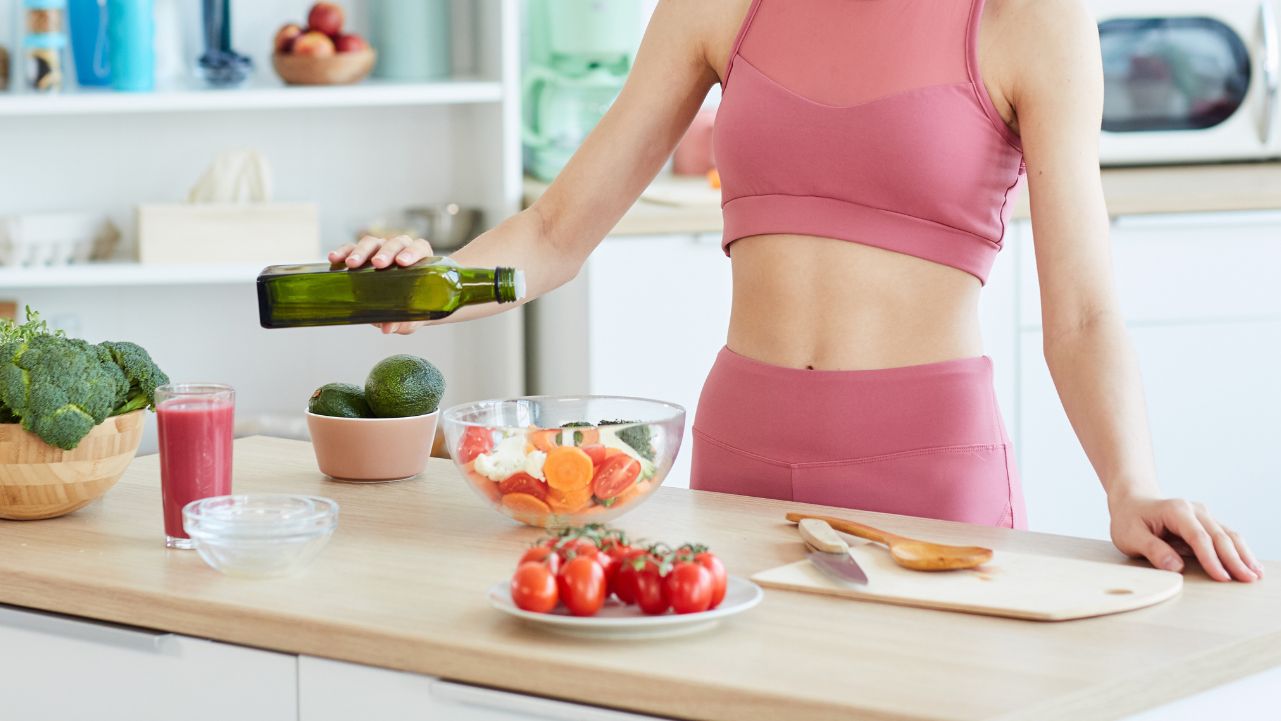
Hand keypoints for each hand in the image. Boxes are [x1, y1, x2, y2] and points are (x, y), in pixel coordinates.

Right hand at [328, 234, 434, 334]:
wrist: (404, 302)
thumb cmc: (414, 304)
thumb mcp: (413, 315)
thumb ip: (405, 321)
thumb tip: (388, 328)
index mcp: (420, 259)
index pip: (418, 248)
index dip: (412, 252)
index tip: (402, 262)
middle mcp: (401, 250)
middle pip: (394, 243)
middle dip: (385, 253)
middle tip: (378, 264)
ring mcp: (381, 249)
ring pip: (372, 243)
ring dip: (361, 251)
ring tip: (351, 264)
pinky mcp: (363, 253)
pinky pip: (352, 248)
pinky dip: (343, 251)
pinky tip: (334, 258)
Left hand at [1109, 494, 1261, 581]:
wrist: (1132, 501)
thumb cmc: (1129, 519)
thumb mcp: (1130, 536)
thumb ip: (1152, 549)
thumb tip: (1176, 567)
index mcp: (1176, 511)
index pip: (1198, 537)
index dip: (1211, 558)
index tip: (1221, 577)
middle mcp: (1194, 510)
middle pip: (1219, 536)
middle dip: (1234, 559)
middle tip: (1247, 579)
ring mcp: (1203, 515)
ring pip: (1228, 535)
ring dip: (1243, 555)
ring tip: (1255, 574)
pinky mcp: (1207, 523)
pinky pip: (1226, 536)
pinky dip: (1239, 550)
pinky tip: (1249, 564)